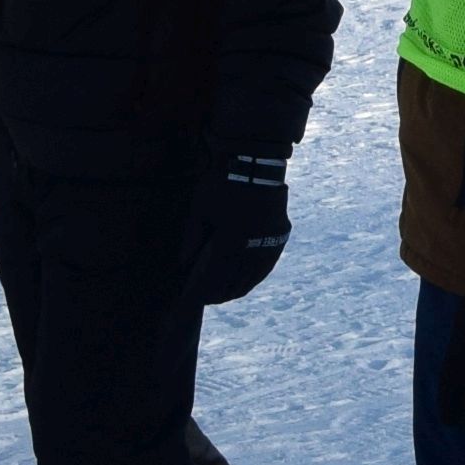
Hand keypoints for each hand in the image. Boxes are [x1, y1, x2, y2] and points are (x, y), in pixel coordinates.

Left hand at [182, 149, 294, 306]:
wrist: (256, 165)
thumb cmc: (221, 185)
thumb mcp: (199, 210)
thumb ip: (191, 239)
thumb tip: (184, 264)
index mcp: (230, 244)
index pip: (216, 279)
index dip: (207, 292)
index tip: (198, 300)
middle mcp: (252, 249)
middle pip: (236, 281)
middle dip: (223, 294)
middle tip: (212, 299)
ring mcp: (269, 243)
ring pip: (255, 276)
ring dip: (242, 287)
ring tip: (230, 294)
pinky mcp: (280, 236)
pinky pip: (269, 263)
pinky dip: (258, 275)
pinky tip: (252, 279)